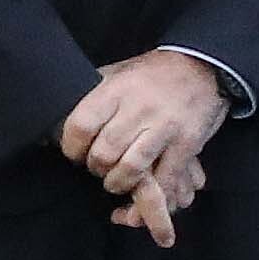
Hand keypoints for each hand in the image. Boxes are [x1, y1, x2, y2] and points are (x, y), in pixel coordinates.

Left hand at [59, 48, 230, 226]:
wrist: (201, 66)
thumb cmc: (151, 73)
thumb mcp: (116, 73)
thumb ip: (91, 93)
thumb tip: (57, 114)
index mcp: (116, 90)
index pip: (82, 125)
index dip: (71, 147)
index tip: (73, 153)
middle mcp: (139, 109)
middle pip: (105, 151)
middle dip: (95, 168)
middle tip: (96, 168)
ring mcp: (165, 128)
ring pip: (131, 168)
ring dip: (118, 183)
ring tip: (114, 181)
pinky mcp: (187, 144)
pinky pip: (165, 178)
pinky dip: (150, 192)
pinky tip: (141, 192)